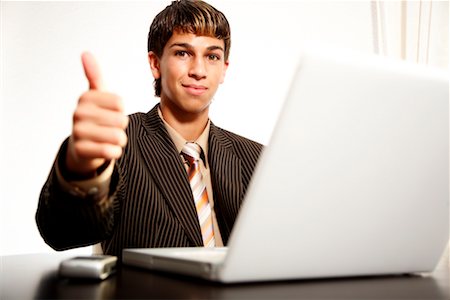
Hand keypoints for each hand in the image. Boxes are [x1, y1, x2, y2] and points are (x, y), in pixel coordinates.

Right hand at [65, 52, 128, 175]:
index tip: (108, 112)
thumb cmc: (94, 119)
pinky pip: (111, 151)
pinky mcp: (81, 151)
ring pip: (118, 137)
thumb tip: (86, 53)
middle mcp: (78, 113)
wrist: (80, 148)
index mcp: (85, 97)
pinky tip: (105, 149)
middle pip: (121, 120)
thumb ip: (94, 76)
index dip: (120, 110)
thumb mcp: (95, 96)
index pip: (119, 103)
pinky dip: (114, 152)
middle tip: (108, 128)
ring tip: (107, 139)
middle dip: (120, 127)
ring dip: (119, 140)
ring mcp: (78, 132)